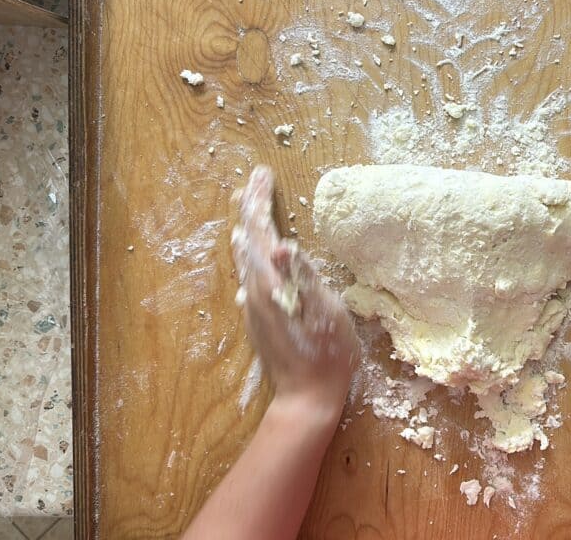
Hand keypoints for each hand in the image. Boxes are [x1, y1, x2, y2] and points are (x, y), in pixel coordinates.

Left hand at [231, 166, 358, 422]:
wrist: (306, 397)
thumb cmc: (325, 353)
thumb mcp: (325, 311)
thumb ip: (303, 276)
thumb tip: (280, 245)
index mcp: (270, 283)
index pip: (259, 231)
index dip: (259, 200)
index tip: (262, 173)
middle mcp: (255, 292)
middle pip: (246, 241)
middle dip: (250, 208)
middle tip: (254, 182)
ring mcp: (254, 308)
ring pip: (244, 259)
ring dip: (247, 230)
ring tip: (249, 211)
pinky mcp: (260, 320)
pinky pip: (249, 276)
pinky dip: (251, 255)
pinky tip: (255, 260)